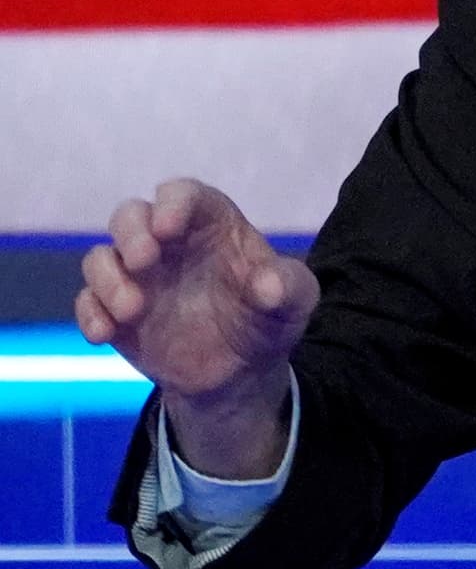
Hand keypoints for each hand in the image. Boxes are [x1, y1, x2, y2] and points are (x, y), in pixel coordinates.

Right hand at [78, 179, 314, 480]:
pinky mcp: (114, 310)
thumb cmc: (268, 320)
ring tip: (133, 309)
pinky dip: (91, 314)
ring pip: (101, 257)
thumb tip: (269, 286)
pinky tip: (105, 334)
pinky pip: (87, 302)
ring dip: (107, 278)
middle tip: (144, 260)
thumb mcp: (295, 303)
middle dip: (130, 232)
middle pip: (131, 215)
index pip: (185, 195)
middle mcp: (167, 244)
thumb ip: (288, 288)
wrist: (242, 373)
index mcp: (212, 226)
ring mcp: (136, 276)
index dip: (173, 203)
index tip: (168, 226)